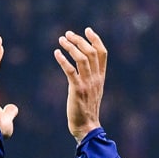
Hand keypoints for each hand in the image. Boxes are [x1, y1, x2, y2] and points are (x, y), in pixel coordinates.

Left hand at [54, 27, 107, 141]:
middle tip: (67, 34)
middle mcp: (95, 78)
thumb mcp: (92, 91)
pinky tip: (56, 53)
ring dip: (71, 46)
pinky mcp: (77, 90)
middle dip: (79, 40)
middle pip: (91, 52)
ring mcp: (87, 84)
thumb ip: (90, 77)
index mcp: (100, 77)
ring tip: (61, 40)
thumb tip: (82, 66)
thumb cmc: (87, 110)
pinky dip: (63, 60)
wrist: (87, 127)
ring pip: (82, 58)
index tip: (87, 30)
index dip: (96, 39)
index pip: (102, 53)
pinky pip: (70, 71)